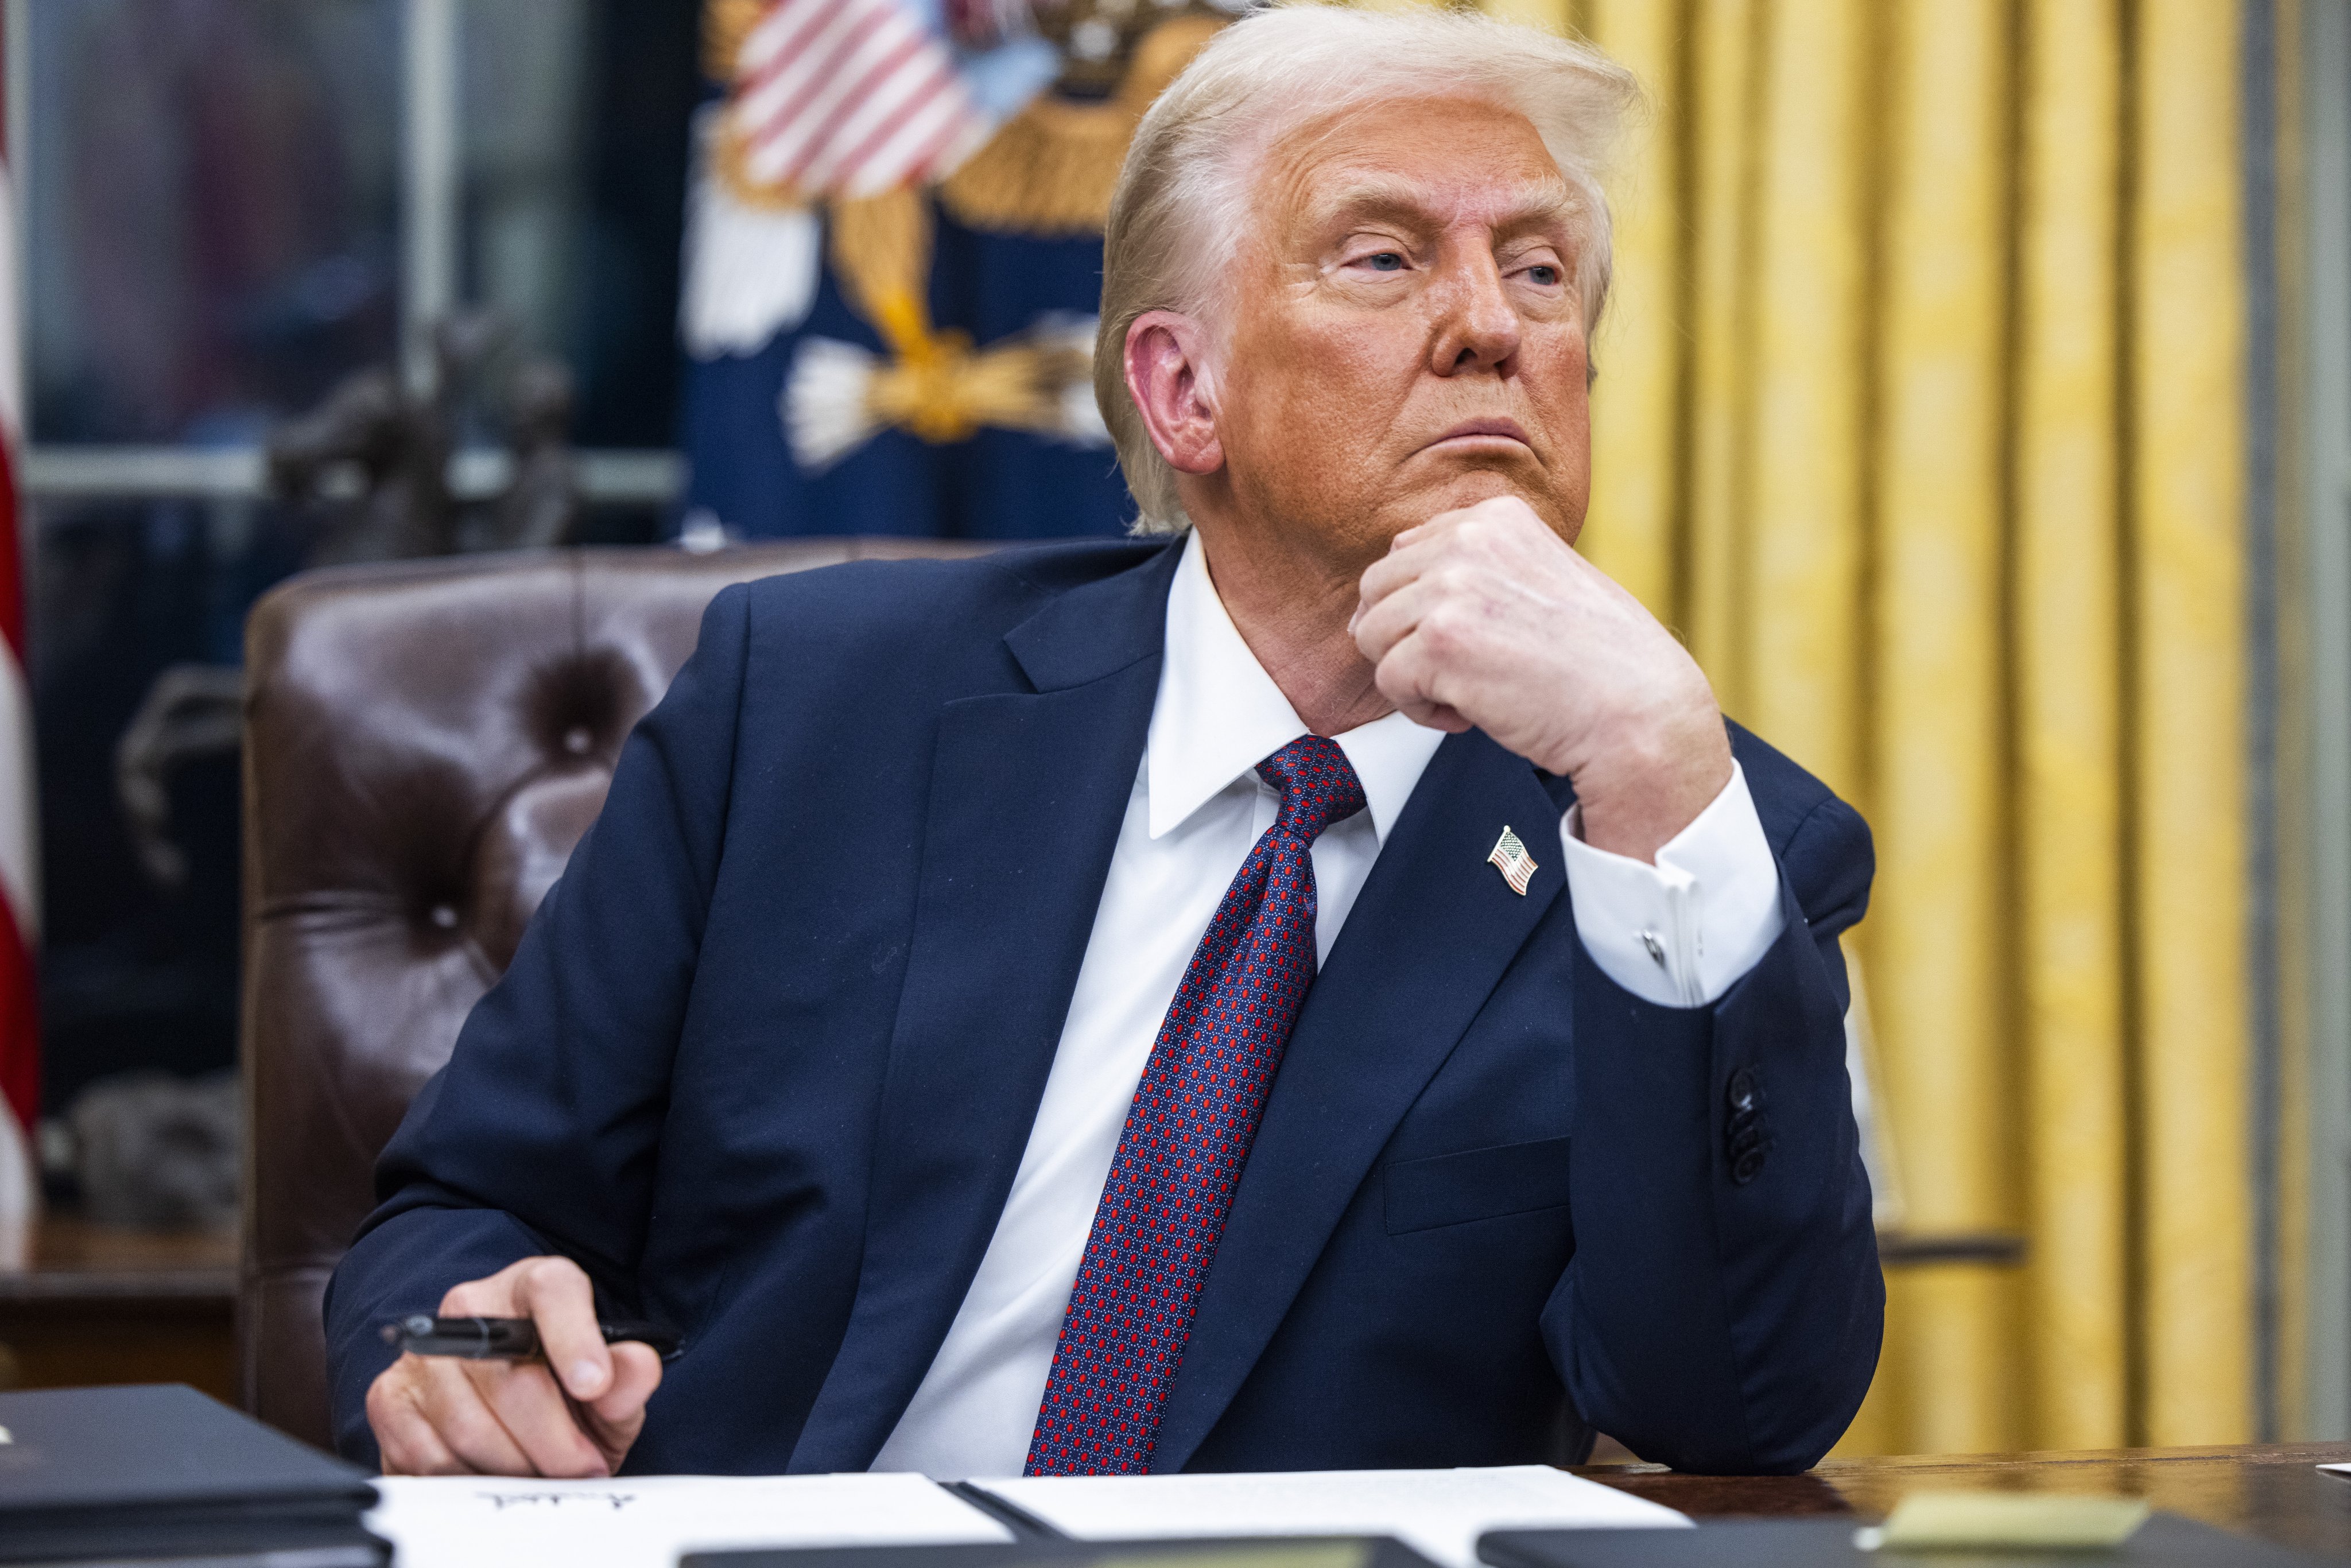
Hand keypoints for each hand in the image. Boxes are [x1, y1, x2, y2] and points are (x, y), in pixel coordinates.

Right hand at [365, 1255, 662, 1476]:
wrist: (512, 1417)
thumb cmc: (567, 1395)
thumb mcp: (610, 1389)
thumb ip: (628, 1375)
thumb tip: (635, 1364)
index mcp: (534, 1285)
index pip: (552, 1290)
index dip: (574, 1336)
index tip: (593, 1384)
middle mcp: (471, 1306)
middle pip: (511, 1378)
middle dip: (555, 1439)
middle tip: (583, 1467)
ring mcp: (424, 1353)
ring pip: (468, 1427)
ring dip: (515, 1467)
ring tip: (544, 1475)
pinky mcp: (390, 1400)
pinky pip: (430, 1457)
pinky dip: (471, 1480)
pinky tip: (498, 1477)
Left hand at [1351, 496, 1731, 862]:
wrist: (1637, 711)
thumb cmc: (1597, 660)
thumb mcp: (1539, 577)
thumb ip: (1475, 566)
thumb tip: (1387, 590)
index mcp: (1495, 517)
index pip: (1405, 551)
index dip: (1419, 608)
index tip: (1466, 640)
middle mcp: (1470, 540)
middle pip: (1376, 590)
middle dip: (1403, 639)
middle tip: (1459, 672)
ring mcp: (1452, 589)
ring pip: (1372, 636)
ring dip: (1411, 676)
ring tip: (1467, 692)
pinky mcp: (1441, 644)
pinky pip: (1388, 680)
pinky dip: (1420, 710)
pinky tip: (1469, 715)